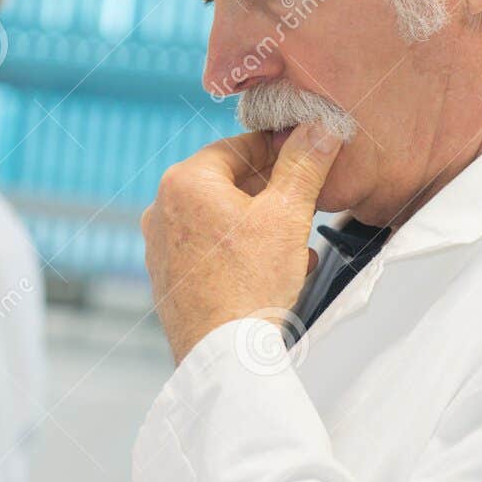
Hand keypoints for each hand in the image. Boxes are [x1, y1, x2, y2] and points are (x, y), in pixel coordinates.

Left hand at [142, 123, 341, 363]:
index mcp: (184, 182)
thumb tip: (320, 127)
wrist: (223, 354)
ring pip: (223, 221)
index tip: (308, 157)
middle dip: (273, 195)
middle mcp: (162, 210)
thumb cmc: (251, 284)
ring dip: (265, 228)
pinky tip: (276, 273)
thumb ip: (304, 164)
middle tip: (308, 205)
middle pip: (229, 185)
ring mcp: (161, 246)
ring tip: (298, 248)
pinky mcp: (168, 278)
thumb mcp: (289, 214)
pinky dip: (243, 254)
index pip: (238, 147)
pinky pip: (211, 252)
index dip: (279, 150)